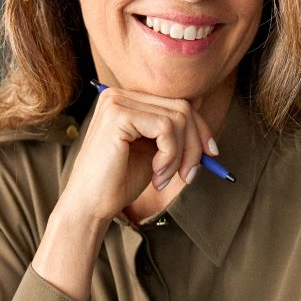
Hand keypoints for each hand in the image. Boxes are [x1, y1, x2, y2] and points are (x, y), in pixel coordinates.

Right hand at [58, 86, 215, 226]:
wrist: (90, 205)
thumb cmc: (119, 182)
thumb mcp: (154, 151)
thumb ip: (173, 133)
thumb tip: (204, 123)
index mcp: (126, 101)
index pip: (177, 103)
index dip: (199, 128)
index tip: (210, 154)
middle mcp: (118, 95)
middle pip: (182, 107)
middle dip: (194, 144)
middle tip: (190, 175)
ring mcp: (116, 102)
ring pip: (178, 118)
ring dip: (181, 155)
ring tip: (165, 178)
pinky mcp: (118, 115)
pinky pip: (166, 128)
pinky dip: (170, 156)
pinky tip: (157, 174)